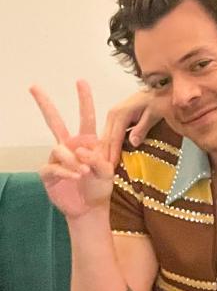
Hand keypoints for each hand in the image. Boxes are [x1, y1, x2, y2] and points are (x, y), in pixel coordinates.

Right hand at [30, 81, 113, 218]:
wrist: (90, 209)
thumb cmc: (99, 188)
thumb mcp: (108, 173)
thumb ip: (99, 160)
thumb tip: (80, 150)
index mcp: (87, 143)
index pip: (85, 118)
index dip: (84, 100)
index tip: (81, 81)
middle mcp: (69, 147)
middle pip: (55, 121)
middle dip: (45, 104)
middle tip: (34, 86)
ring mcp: (57, 159)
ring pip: (59, 148)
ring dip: (73, 159)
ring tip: (84, 172)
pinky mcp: (48, 173)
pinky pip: (53, 166)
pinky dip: (66, 171)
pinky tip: (76, 176)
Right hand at [103, 89, 158, 163]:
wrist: (156, 91)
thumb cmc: (157, 102)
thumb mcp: (153, 114)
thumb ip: (143, 128)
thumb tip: (133, 143)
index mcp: (121, 113)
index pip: (114, 137)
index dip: (113, 153)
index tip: (111, 167)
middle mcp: (113, 114)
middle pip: (106, 138)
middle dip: (104, 155)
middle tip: (104, 172)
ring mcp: (112, 115)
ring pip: (105, 136)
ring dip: (104, 151)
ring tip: (102, 168)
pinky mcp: (114, 118)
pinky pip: (108, 134)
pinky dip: (107, 145)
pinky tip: (107, 157)